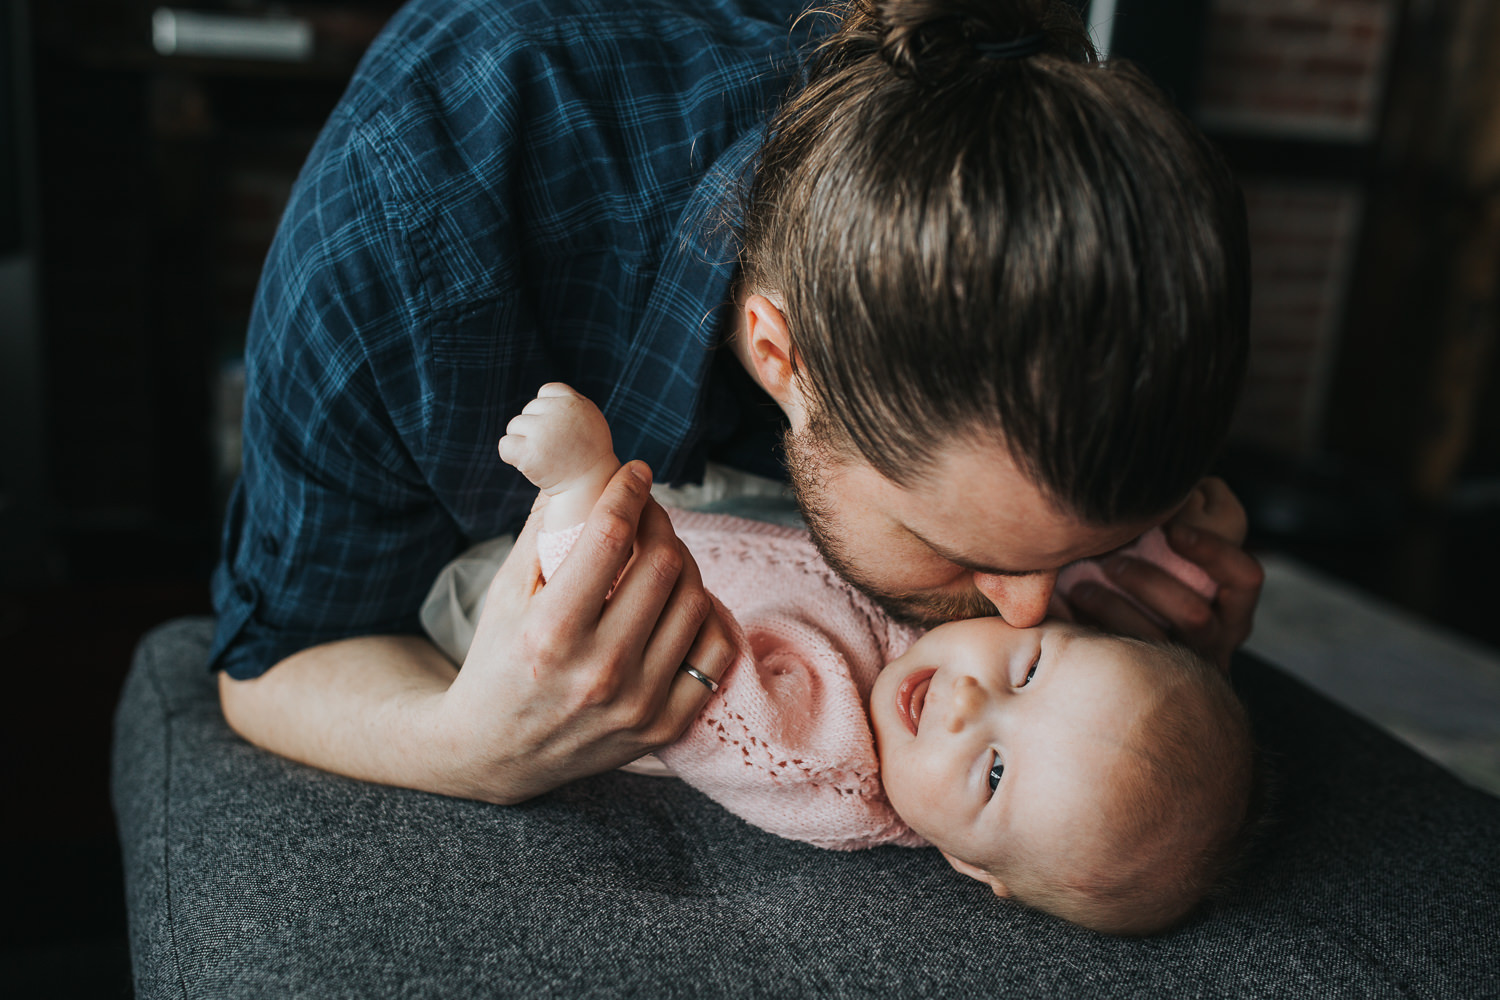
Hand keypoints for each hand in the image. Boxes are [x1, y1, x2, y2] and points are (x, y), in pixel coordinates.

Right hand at [435, 461, 736, 802]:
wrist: (494, 754)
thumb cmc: (497, 662)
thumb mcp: (504, 594)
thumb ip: (543, 530)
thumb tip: (581, 469)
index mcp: (551, 632)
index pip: (610, 537)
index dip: (629, 491)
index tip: (635, 472)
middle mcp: (599, 670)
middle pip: (664, 564)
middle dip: (660, 522)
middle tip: (649, 514)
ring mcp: (637, 703)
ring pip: (696, 602)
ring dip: (685, 566)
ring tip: (662, 556)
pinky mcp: (663, 727)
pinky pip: (716, 654)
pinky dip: (708, 618)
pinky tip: (684, 602)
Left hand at [498, 382, 615, 493]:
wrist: (590, 487)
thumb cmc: (587, 455)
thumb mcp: (588, 421)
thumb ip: (567, 406)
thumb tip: (539, 400)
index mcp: (576, 403)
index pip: (546, 391)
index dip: (546, 411)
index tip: (558, 430)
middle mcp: (560, 412)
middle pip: (528, 410)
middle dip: (534, 428)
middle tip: (554, 449)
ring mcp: (544, 431)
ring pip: (514, 426)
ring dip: (523, 442)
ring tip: (544, 457)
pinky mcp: (530, 452)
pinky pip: (505, 445)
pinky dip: (511, 456)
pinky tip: (529, 464)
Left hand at [1063, 477, 1263, 670]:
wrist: (1141, 668)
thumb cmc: (1162, 582)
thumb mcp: (1183, 555)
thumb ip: (1186, 520)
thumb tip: (1179, 482)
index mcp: (1234, 605)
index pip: (1244, 577)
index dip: (1212, 551)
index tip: (1173, 528)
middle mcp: (1218, 640)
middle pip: (1193, 615)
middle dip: (1148, 584)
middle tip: (1110, 561)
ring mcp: (1183, 667)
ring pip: (1154, 642)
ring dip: (1113, 610)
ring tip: (1080, 584)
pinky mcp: (1146, 683)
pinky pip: (1120, 663)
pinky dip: (1089, 633)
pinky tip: (1065, 611)